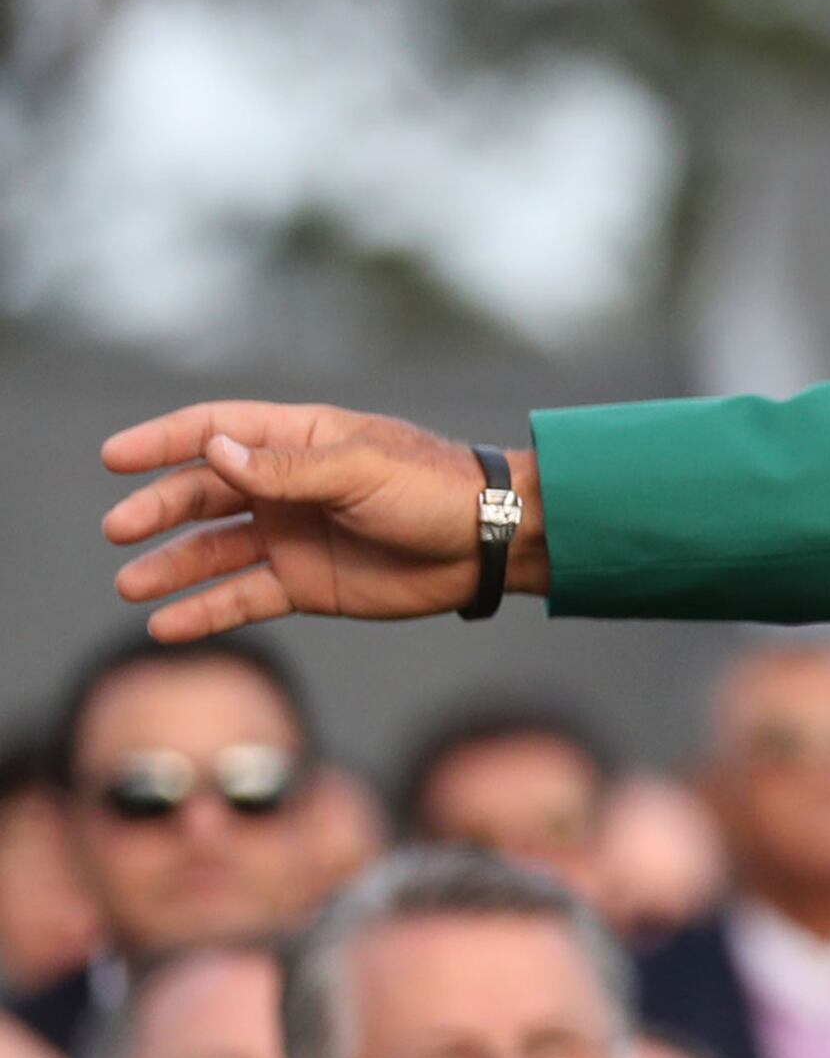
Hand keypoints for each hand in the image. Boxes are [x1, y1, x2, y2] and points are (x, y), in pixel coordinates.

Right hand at [97, 403, 542, 637]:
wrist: (488, 544)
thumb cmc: (433, 489)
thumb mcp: (360, 470)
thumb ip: (286, 468)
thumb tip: (214, 450)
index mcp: (300, 440)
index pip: (216, 430)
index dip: (163, 442)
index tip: (114, 458)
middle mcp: (286, 487)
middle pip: (203, 494)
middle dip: (158, 510)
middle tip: (119, 529)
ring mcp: (291, 536)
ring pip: (213, 551)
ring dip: (170, 566)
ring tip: (130, 585)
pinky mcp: (305, 584)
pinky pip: (242, 597)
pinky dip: (204, 611)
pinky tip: (165, 626)